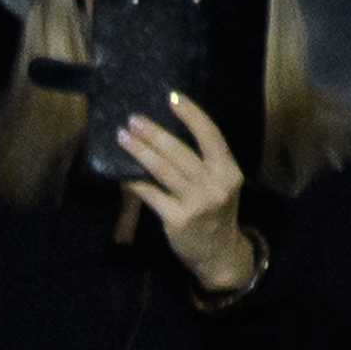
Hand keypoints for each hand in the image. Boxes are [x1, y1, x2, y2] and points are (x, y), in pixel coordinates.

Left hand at [119, 90, 252, 292]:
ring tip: (123, 137)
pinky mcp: (177, 219)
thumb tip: (165, 133)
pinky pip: (150, 193)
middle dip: (153, 132)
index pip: (211, 135)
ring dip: (139, 150)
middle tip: (133, 118)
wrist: (219, 252)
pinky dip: (134, 181)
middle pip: (179, 151)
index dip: (192, 115)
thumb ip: (203, 162)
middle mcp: (216, 184)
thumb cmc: (215, 212)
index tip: (172, 97)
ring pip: (162, 169)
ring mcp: (197, 202)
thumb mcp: (220, 184)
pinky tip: (121, 171)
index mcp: (229, 170)